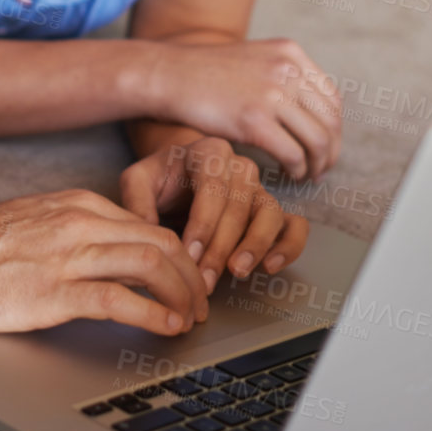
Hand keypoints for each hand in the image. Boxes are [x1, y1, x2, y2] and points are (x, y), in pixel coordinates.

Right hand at [0, 188, 209, 336]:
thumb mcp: (35, 222)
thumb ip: (73, 230)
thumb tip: (108, 252)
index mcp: (76, 205)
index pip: (149, 226)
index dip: (180, 257)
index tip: (189, 281)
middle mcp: (78, 223)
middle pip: (161, 242)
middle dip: (192, 276)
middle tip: (201, 304)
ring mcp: (67, 255)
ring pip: (150, 264)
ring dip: (182, 294)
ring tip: (190, 318)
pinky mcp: (53, 291)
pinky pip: (119, 299)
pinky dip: (153, 314)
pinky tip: (164, 326)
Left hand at [120, 132, 306, 293]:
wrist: (180, 174)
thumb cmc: (161, 179)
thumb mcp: (138, 181)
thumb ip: (136, 202)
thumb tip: (148, 236)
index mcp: (209, 152)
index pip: (213, 188)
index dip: (202, 224)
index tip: (188, 254)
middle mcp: (240, 167)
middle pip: (239, 206)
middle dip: (221, 246)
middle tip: (204, 278)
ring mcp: (260, 189)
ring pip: (270, 213)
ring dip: (256, 245)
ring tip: (237, 271)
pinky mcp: (272, 210)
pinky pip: (294, 226)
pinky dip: (288, 246)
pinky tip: (269, 267)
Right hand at [138, 39, 341, 179]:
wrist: (169, 75)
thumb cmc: (205, 73)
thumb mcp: (254, 59)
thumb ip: (283, 76)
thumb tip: (311, 111)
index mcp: (290, 53)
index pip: (332, 97)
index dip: (333, 127)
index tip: (325, 145)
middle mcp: (287, 70)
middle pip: (330, 121)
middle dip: (330, 150)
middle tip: (321, 168)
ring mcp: (272, 94)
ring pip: (318, 141)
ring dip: (317, 165)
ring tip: (307, 175)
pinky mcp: (255, 120)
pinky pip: (293, 154)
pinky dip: (298, 170)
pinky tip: (290, 175)